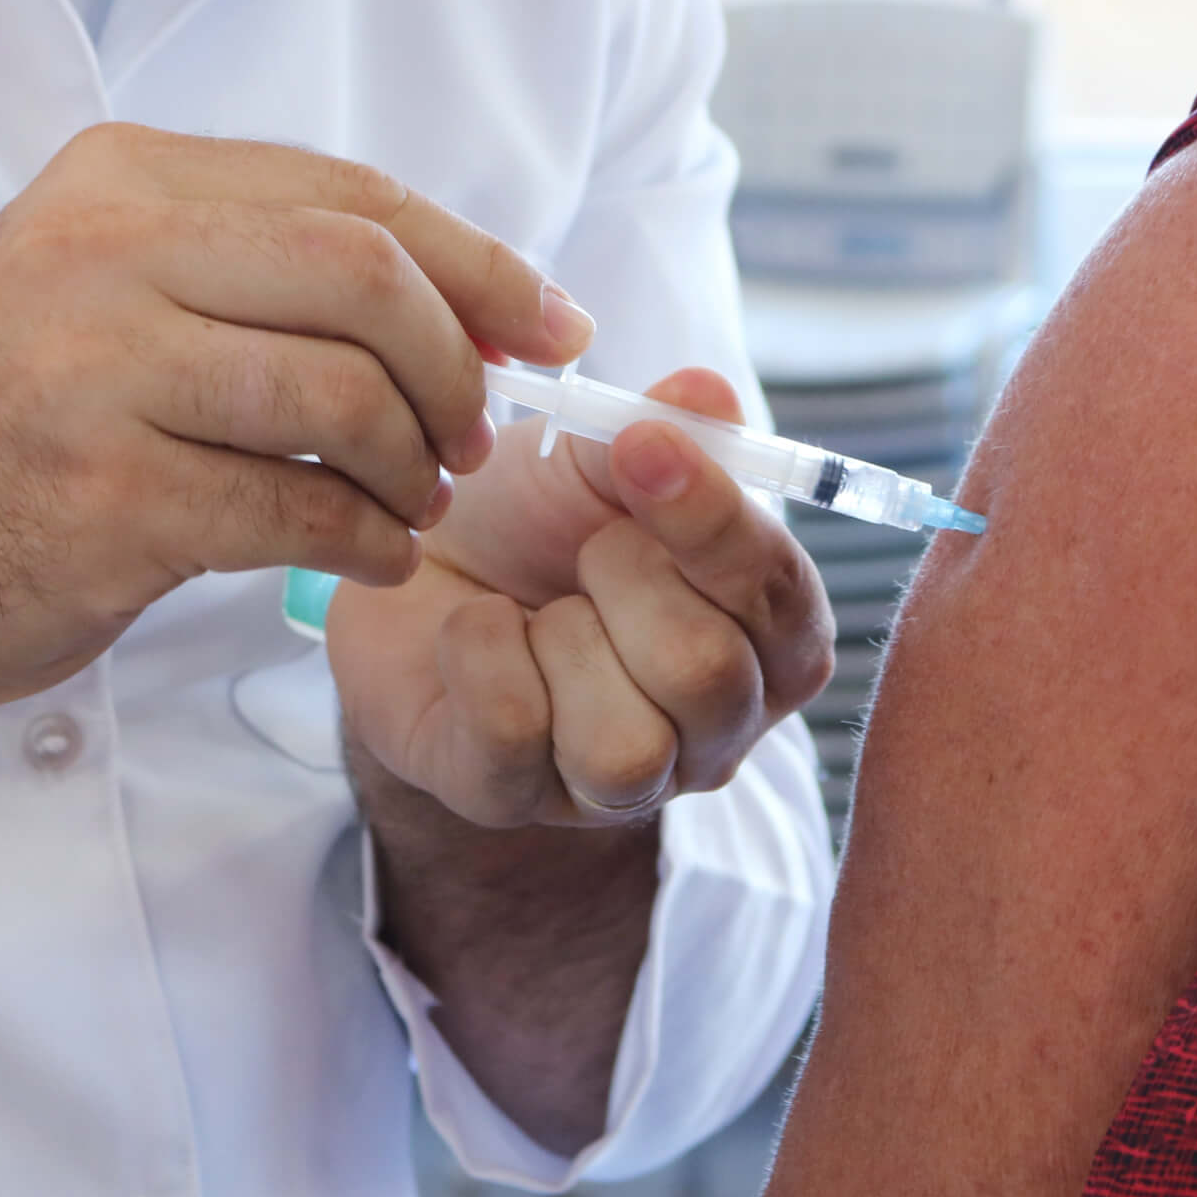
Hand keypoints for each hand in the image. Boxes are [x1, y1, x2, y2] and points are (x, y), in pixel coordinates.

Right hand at [0, 122, 588, 711]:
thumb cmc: (3, 424)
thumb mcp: (105, 286)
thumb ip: (262, 267)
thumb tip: (483, 295)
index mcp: (121, 183)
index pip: (355, 198)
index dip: (483, 265)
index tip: (556, 326)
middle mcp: (104, 258)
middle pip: (368, 280)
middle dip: (461, 366)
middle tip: (478, 434)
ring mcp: (97, 379)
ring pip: (347, 400)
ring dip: (417, 467)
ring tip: (415, 501)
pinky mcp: (107, 503)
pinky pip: (302, 516)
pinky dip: (368, 544)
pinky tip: (368, 556)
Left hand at [326, 369, 835, 830]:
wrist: (414, 565)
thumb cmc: (536, 520)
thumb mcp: (601, 460)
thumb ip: (662, 429)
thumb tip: (707, 396)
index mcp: (771, 639)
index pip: (781, 599)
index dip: (712, 520)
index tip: (643, 444)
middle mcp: (718, 728)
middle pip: (706, 675)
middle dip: (626, 581)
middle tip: (587, 548)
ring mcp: (621, 784)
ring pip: (625, 742)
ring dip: (563, 639)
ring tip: (538, 605)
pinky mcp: (513, 800)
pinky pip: (514, 736)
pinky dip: (482, 656)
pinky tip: (476, 628)